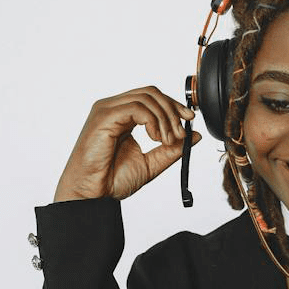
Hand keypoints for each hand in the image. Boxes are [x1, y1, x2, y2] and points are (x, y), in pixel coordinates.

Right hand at [53, 87, 200, 201]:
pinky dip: (152, 120)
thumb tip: (194, 135)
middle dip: (172, 110)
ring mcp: (107, 110)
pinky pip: (136, 107)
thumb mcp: (151, 163)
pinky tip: (155, 137)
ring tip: (166, 140)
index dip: (174, 106)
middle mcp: (114, 109)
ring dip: (164, 118)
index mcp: (122, 116)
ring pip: (146, 97)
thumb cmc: (111, 181)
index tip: (189, 120)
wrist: (93, 195)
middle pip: (151, 93)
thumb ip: (171, 149)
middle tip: (180, 134)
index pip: (152, 98)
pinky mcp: (104, 116)